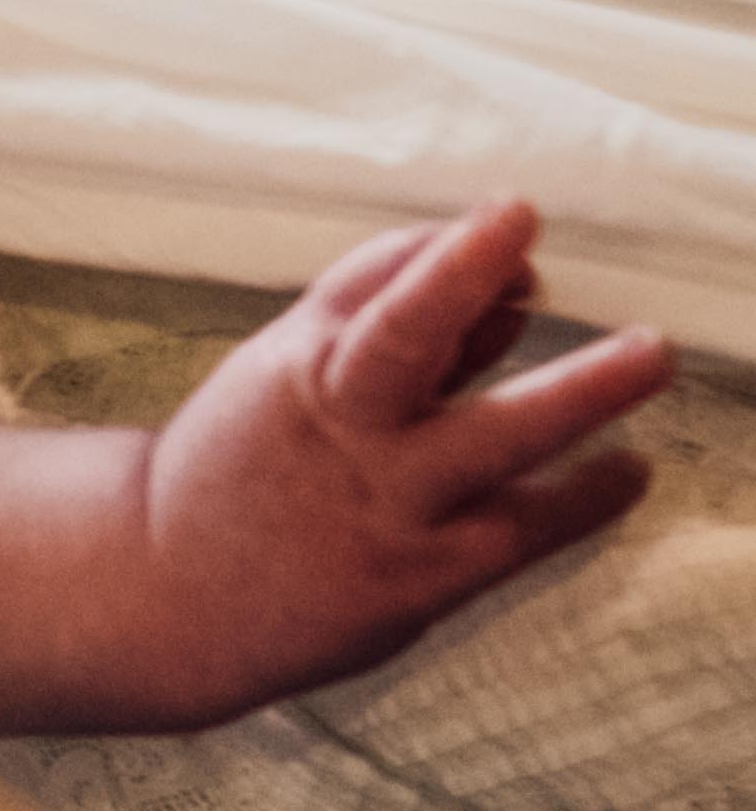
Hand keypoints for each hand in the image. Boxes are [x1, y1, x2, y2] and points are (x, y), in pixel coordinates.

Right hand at [112, 199, 666, 723]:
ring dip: (579, 390)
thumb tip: (518, 288)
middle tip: (535, 248)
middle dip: (464, 282)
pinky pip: (523, 527)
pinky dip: (584, 496)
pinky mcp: (417, 578)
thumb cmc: (246, 469)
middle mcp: (340, 428)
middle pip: (402, 340)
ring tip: (649, 353)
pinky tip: (627, 471)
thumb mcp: (289, 378)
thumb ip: (392, 330)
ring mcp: (382, 504)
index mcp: (301, 368)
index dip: (444, 250)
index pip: (374, 287)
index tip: (513, 213)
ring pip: (491, 438)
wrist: (161, 597)